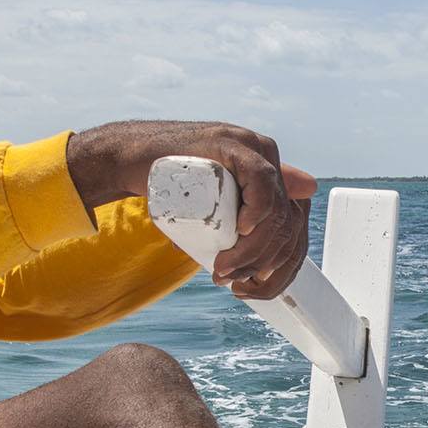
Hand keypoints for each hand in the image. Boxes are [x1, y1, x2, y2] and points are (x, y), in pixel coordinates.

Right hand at [67, 120, 318, 299]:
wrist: (132, 159)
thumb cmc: (174, 182)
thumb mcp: (217, 203)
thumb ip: (246, 209)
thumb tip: (295, 211)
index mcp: (273, 175)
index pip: (294, 224)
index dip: (281, 264)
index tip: (253, 284)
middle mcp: (270, 159)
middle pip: (286, 221)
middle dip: (261, 262)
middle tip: (230, 280)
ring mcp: (253, 148)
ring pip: (275, 208)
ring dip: (253, 249)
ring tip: (224, 267)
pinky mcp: (233, 143)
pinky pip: (261, 179)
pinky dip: (258, 210)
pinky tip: (243, 230)